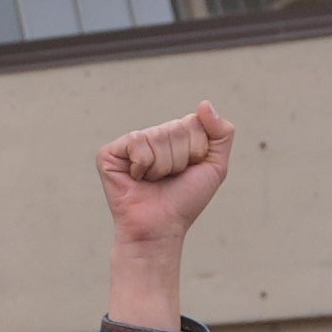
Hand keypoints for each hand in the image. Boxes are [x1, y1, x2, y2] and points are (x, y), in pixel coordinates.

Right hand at [96, 101, 232, 251]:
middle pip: (176, 129)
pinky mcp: (109, 154)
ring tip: (152, 182)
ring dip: (162, 166)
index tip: (187, 171)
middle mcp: (152, 136)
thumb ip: (222, 133)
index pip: (193, 122)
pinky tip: (136, 179)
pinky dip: (143, 165)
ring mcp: (129, 144)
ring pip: (158, 137)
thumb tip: (204, 104)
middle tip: (168, 179)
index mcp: (174, 136)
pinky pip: (137, 143)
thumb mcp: (215, 166)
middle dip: (179, 160)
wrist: (160, 227)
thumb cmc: (184, 201)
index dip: (196, 150)